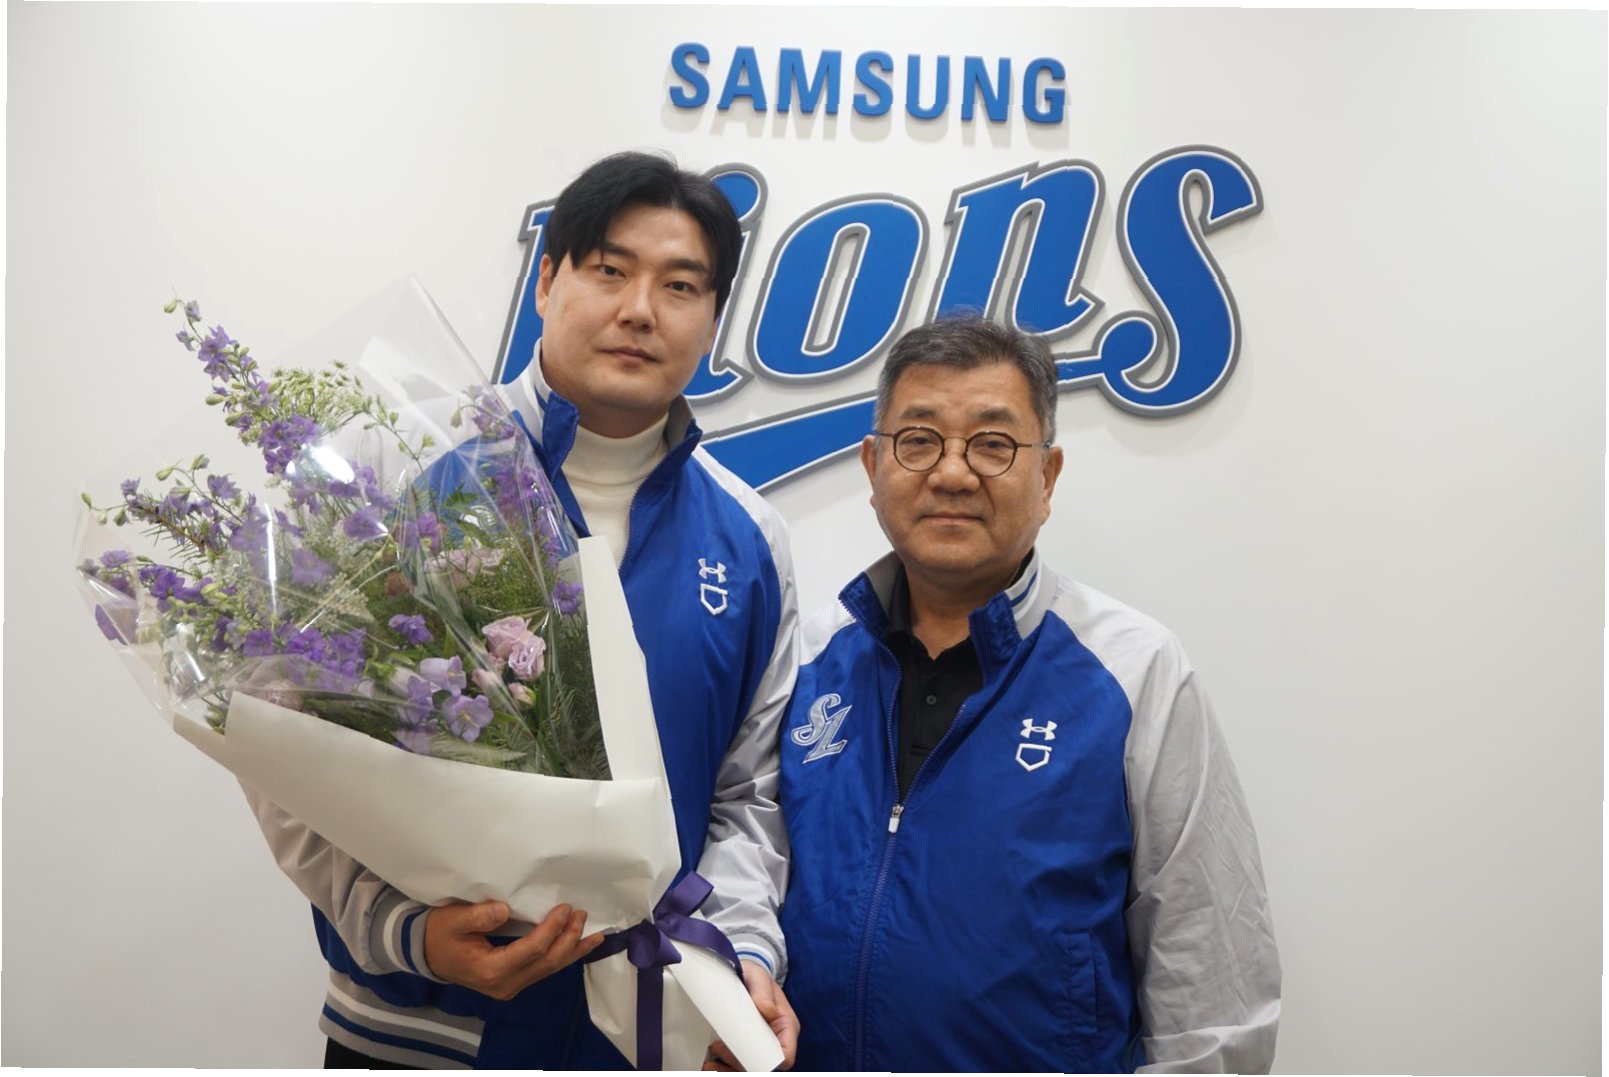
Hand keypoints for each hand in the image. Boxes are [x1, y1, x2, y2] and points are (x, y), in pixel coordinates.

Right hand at [422, 900, 603, 1000]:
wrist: (426, 953)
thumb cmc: (440, 933)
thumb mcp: (454, 920)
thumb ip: (479, 916)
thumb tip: (505, 910)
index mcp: (491, 970)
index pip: (532, 950)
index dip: (552, 928)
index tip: (565, 907)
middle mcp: (505, 984)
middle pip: (546, 963)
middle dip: (569, 939)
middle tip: (583, 915)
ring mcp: (510, 986)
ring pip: (549, 970)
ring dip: (572, 951)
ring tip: (596, 935)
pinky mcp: (513, 982)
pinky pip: (543, 971)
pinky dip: (562, 957)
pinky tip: (578, 946)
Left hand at [703, 958, 797, 1070]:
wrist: (740, 976)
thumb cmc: (752, 976)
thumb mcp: (757, 975)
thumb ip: (762, 988)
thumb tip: (767, 1009)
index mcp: (786, 1025)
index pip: (785, 1054)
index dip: (769, 1061)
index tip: (747, 1055)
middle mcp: (774, 1039)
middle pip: (763, 1065)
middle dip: (741, 1064)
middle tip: (719, 1048)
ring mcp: (759, 1045)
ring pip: (747, 1068)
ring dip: (729, 1069)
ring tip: (711, 1060)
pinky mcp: (744, 1047)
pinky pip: (736, 1065)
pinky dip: (723, 1067)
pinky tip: (709, 1063)